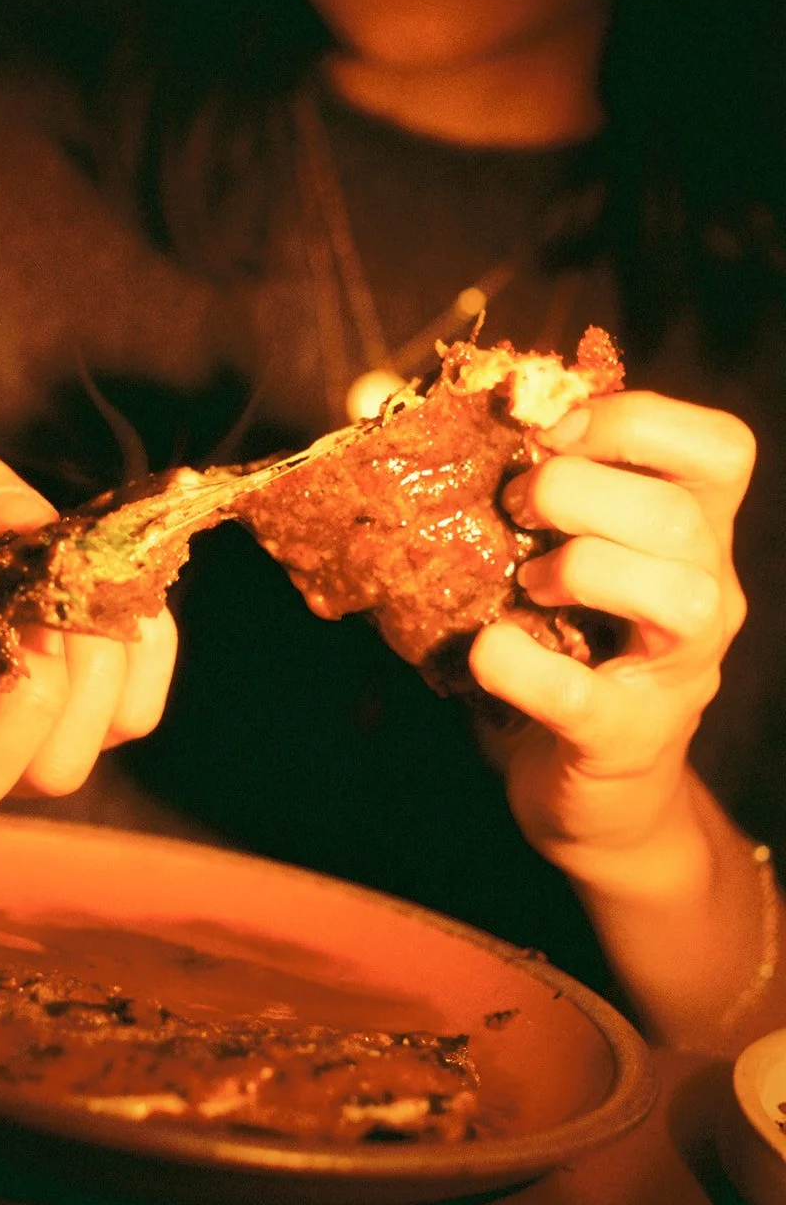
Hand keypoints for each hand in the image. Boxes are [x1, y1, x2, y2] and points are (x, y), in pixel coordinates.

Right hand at [0, 450, 177, 811]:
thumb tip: (21, 520)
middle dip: (12, 698)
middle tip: (32, 615)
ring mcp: (22, 761)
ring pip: (59, 768)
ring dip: (82, 669)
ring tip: (76, 594)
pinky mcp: (100, 735)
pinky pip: (134, 714)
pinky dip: (139, 649)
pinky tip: (112, 598)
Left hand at [468, 391, 754, 890]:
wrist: (599, 793)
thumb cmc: (578, 650)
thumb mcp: (582, 557)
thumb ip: (559, 493)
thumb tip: (482, 411)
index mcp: (698, 536)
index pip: (722, 448)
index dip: (635, 421)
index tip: (554, 432)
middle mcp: (708, 597)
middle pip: (682, 516)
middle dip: (580, 491)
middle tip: (517, 506)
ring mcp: (678, 674)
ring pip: (677, 597)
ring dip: (582, 569)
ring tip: (529, 582)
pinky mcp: (625, 740)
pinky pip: (578, 696)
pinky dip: (519, 664)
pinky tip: (491, 649)